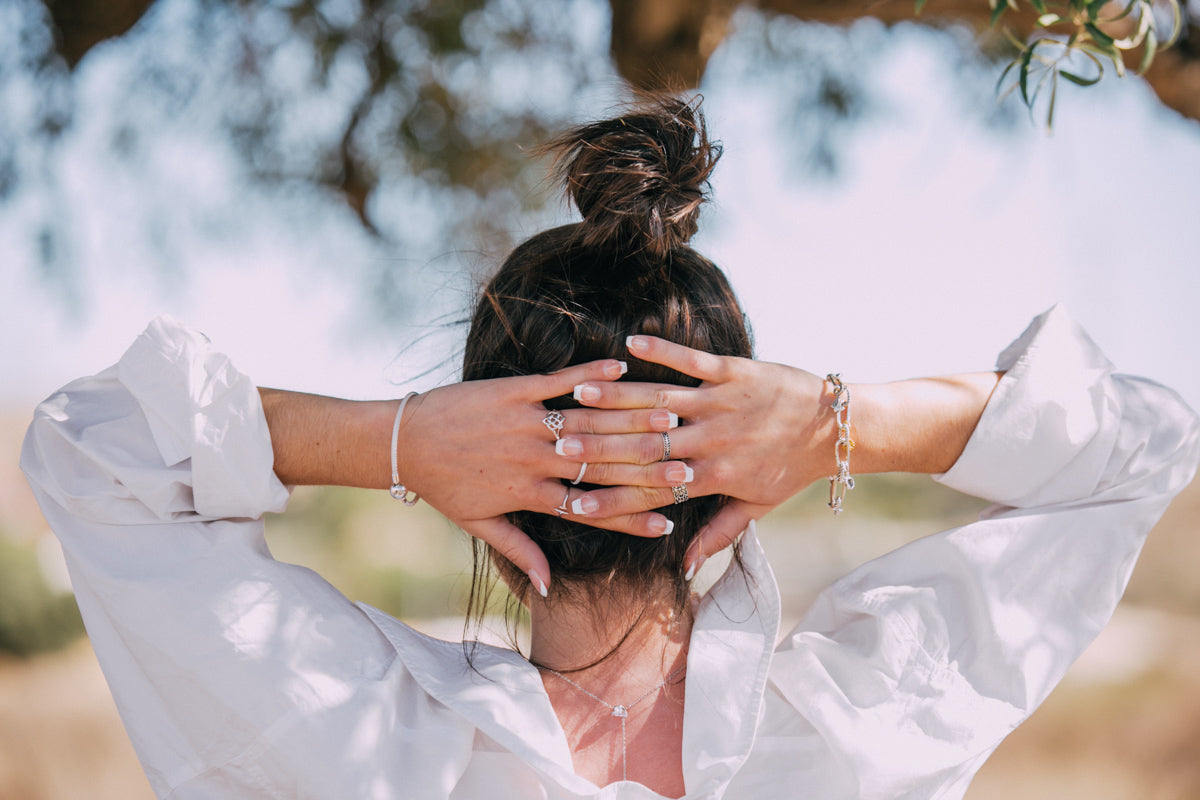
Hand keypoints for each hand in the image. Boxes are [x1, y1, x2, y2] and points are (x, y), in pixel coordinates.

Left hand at [395, 358, 687, 593]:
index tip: (667, 523)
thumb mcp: (481, 525)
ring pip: (588, 425)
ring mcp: (525, 424)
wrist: (407, 442)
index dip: (630, 517)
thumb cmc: (444, 486)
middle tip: (688, 467)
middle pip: (601, 467)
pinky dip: (592, 375)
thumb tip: (549, 590)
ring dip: (631, 420)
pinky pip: (561, 383)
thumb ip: (521, 551)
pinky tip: (623, 367)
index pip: (590, 510)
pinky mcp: (513, 392)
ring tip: (671, 419)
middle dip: (646, 469)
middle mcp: (533, 461)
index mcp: (529, 496)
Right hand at [561, 336, 837, 575]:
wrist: (836, 427)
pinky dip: (661, 352)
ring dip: (617, 397)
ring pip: (660, 401)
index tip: (573, 501)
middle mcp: (715, 441)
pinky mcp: (736, 372)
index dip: (612, 498)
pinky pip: (692, 361)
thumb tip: (683, 568)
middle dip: (598, 446)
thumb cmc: (791, 469)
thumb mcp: (756, 507)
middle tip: (556, 444)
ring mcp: (724, 404)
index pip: (652, 490)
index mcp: (715, 477)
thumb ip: (717, 534)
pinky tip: (628, 346)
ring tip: (578, 394)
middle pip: (645, 445)